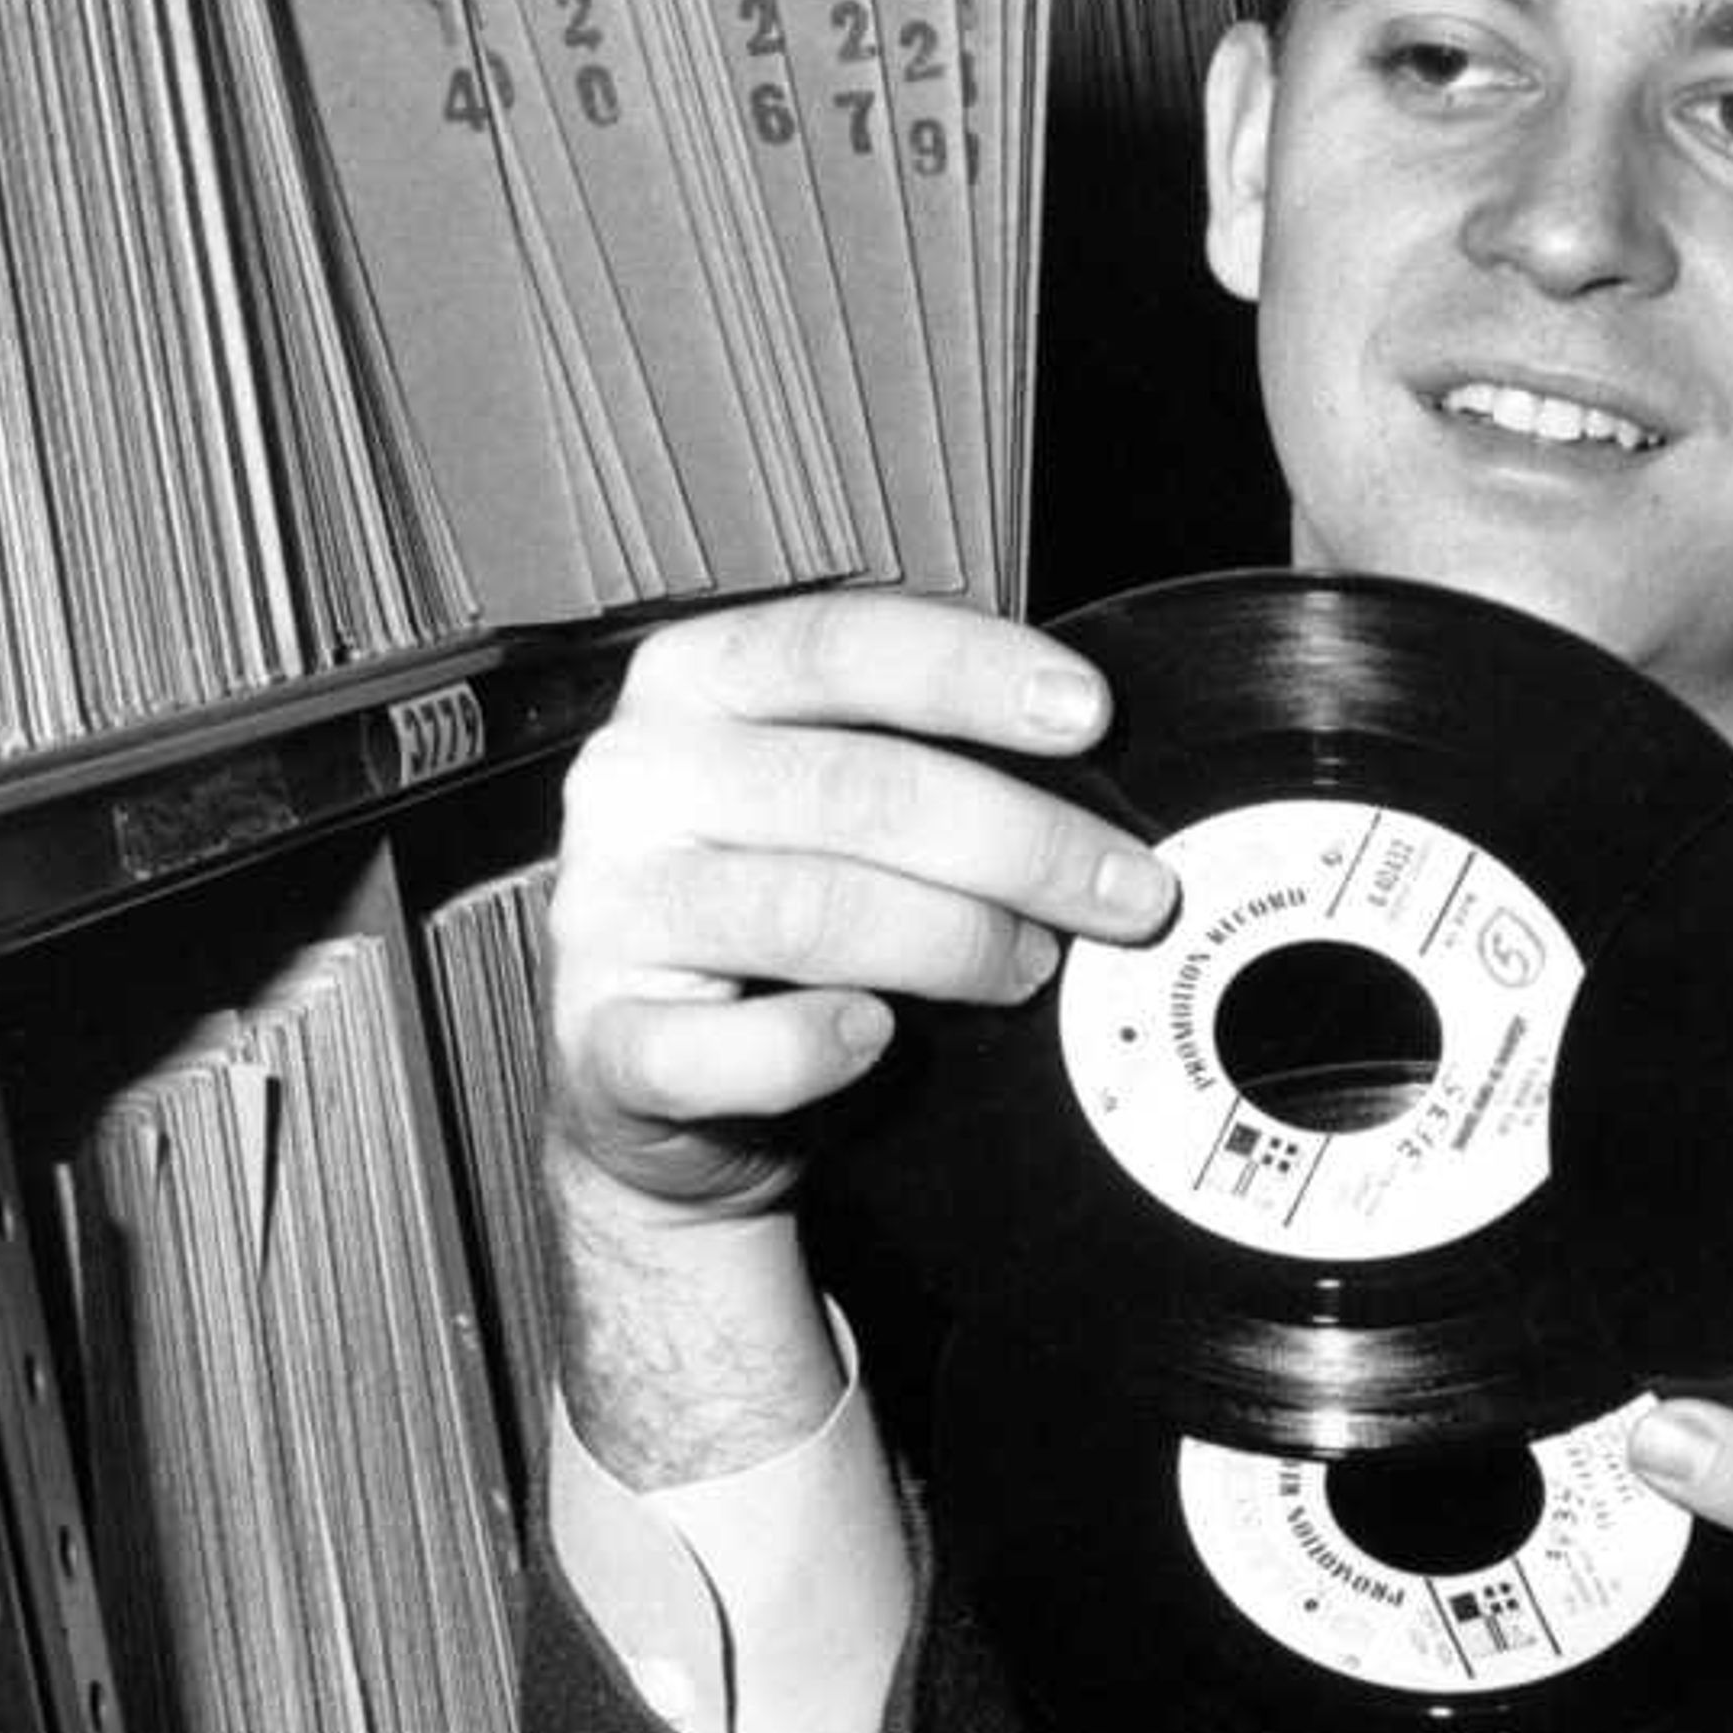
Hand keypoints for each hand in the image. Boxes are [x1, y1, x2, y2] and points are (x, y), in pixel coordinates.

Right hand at [545, 591, 1175, 1229]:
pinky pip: (722, 1048)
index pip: (837, 646)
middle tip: (1128, 894)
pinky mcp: (604, 1044)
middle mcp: (635, 782)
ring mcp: (607, 914)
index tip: (1088, 715)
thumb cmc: (766, 926)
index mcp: (690, 685)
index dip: (972, 672)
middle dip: (1020, 843)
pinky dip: (812, 1047)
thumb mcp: (822, 804)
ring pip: (811, 911)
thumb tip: (1086, 769)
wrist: (655, 1085)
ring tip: (1030, 967)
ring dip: (954, 942)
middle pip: (855, 789)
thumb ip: (912, 758)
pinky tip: (876, 1035)